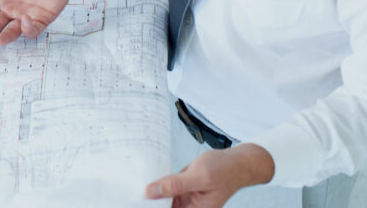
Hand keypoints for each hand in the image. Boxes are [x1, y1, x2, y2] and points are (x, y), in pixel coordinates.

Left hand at [145, 144, 274, 206]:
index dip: (152, 207)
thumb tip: (149, 193)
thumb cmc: (224, 170)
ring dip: (151, 195)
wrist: (236, 162)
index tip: (136, 202)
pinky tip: (146, 179)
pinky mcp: (182, 191)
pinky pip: (165, 191)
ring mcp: (185, 201)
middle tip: (130, 194)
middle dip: (149, 202)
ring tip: (134, 186)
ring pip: (161, 200)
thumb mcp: (199, 176)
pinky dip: (157, 186)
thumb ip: (175, 185)